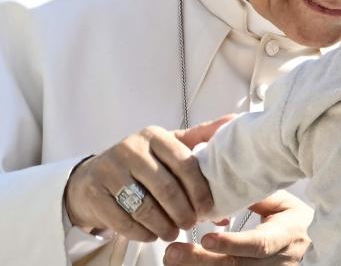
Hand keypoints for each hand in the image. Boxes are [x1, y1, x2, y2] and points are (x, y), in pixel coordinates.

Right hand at [64, 116, 233, 240]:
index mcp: (154, 136)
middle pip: (166, 188)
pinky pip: (124, 221)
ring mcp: (109, 170)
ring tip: (173, 232)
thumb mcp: (167, 146)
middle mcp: (131, 148)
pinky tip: (151, 235)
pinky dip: (143, 233)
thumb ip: (200, 137)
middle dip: (184, 212)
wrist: (91, 177)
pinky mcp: (95, 193)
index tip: (209, 208)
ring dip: (164, 226)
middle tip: (191, 224)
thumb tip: (233, 120)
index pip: (185, 164)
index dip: (200, 190)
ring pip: (145, 207)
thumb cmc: (140, 163)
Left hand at [163, 190, 312, 265]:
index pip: (258, 245)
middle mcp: (275, 263)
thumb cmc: (295, 221)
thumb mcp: (285, 205)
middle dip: (201, 260)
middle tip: (172, 251)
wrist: (312, 248)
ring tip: (170, 258)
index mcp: (284, 237)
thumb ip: (259, 197)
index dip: (232, 243)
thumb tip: (228, 186)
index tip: (206, 237)